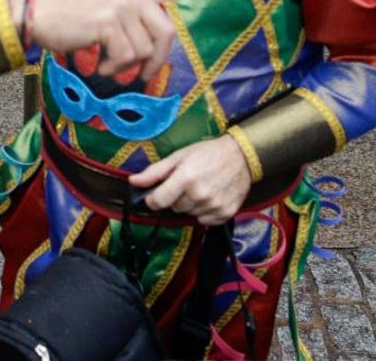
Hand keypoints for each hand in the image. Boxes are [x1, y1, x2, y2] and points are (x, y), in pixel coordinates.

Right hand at [16, 0, 227, 83]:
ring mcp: (121, 4)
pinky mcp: (109, 21)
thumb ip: (131, 15)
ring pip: (143, 49)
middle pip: (166, 33)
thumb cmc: (69, 17)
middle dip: (156, 61)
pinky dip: (113, 69)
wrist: (37, 15)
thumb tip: (151, 45)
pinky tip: (100, 67)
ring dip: (126, 66)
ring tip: (107, 66)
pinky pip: (125, 56)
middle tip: (141, 76)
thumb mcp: (105, 6)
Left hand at [128, 135, 252, 224]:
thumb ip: (154, 172)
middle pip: (174, 207)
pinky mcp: (225, 214)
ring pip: (189, 214)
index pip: (158, 201)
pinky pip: (205, 221)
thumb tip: (133, 181)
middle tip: (188, 183)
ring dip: (191, 204)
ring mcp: (213, 206)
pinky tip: (211, 197)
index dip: (153, 199)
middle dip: (176, 197)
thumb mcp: (178, 156)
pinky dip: (205, 212)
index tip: (157, 194)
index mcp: (185, 178)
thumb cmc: (207, 153)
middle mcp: (199, 195)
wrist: (242, 156)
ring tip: (202, 187)